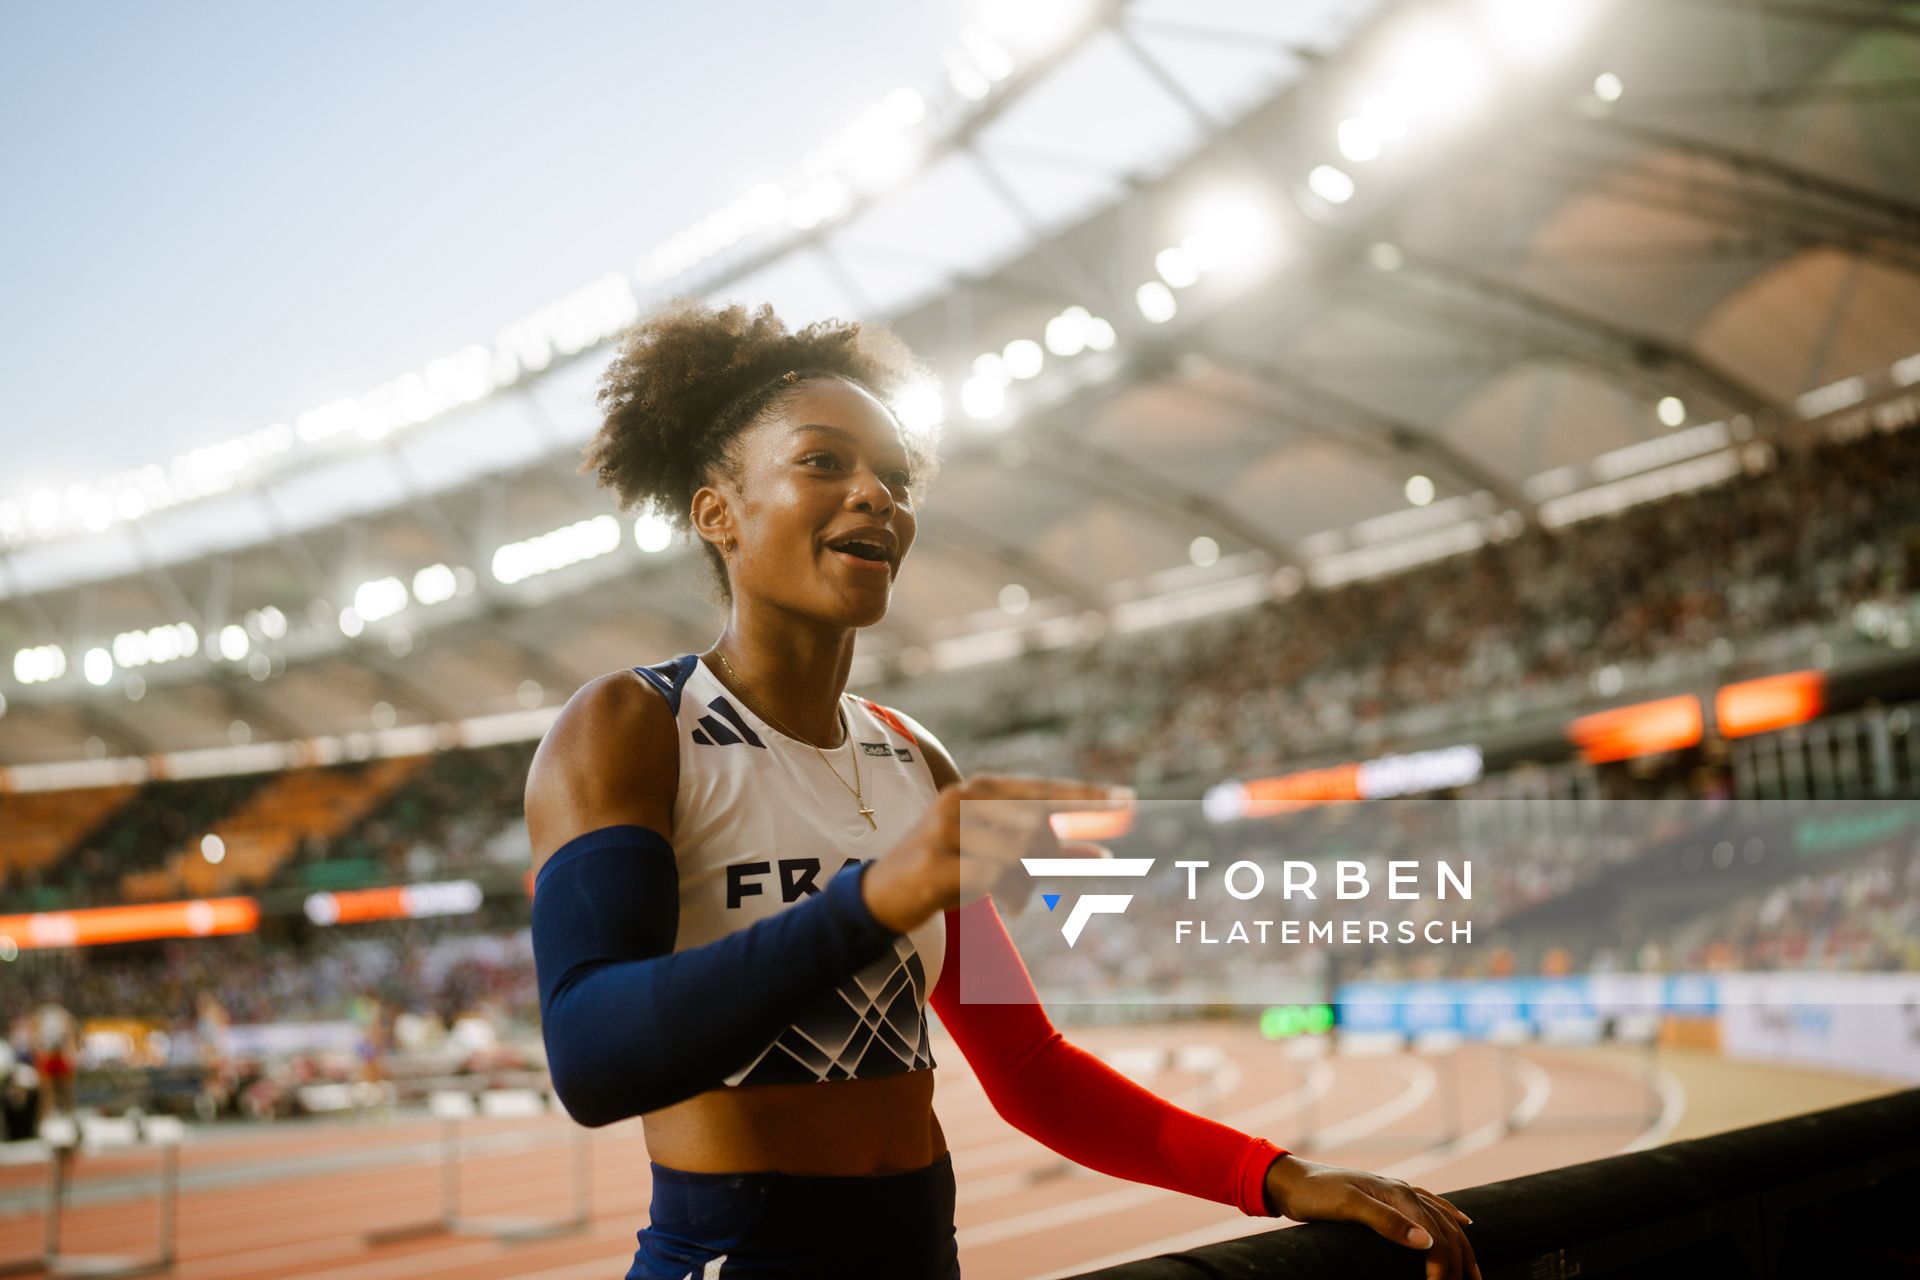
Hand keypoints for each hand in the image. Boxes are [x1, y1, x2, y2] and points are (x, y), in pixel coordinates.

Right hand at [861, 774, 1133, 932]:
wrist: (881, 896)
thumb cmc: (947, 869)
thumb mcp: (998, 854)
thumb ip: (1045, 849)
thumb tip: (1103, 852)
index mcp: (979, 789)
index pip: (1041, 789)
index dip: (1084, 796)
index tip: (1126, 800)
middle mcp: (961, 801)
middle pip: (1034, 819)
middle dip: (1064, 845)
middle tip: (1101, 856)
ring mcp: (944, 831)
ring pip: (1016, 851)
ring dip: (1035, 877)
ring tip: (1030, 896)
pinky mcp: (934, 866)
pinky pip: (992, 878)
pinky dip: (1012, 893)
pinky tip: (1016, 906)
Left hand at [1263, 1154, 1479, 1279]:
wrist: (1292, 1179)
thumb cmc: (1316, 1194)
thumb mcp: (1347, 1207)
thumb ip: (1386, 1222)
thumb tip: (1426, 1243)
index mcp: (1399, 1195)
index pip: (1436, 1237)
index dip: (1444, 1267)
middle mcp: (1404, 1191)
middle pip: (1447, 1230)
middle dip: (1461, 1262)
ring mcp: (1398, 1192)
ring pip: (1444, 1219)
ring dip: (1463, 1245)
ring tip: (1476, 1272)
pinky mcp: (1389, 1196)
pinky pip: (1432, 1206)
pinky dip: (1451, 1217)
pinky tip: (1463, 1222)